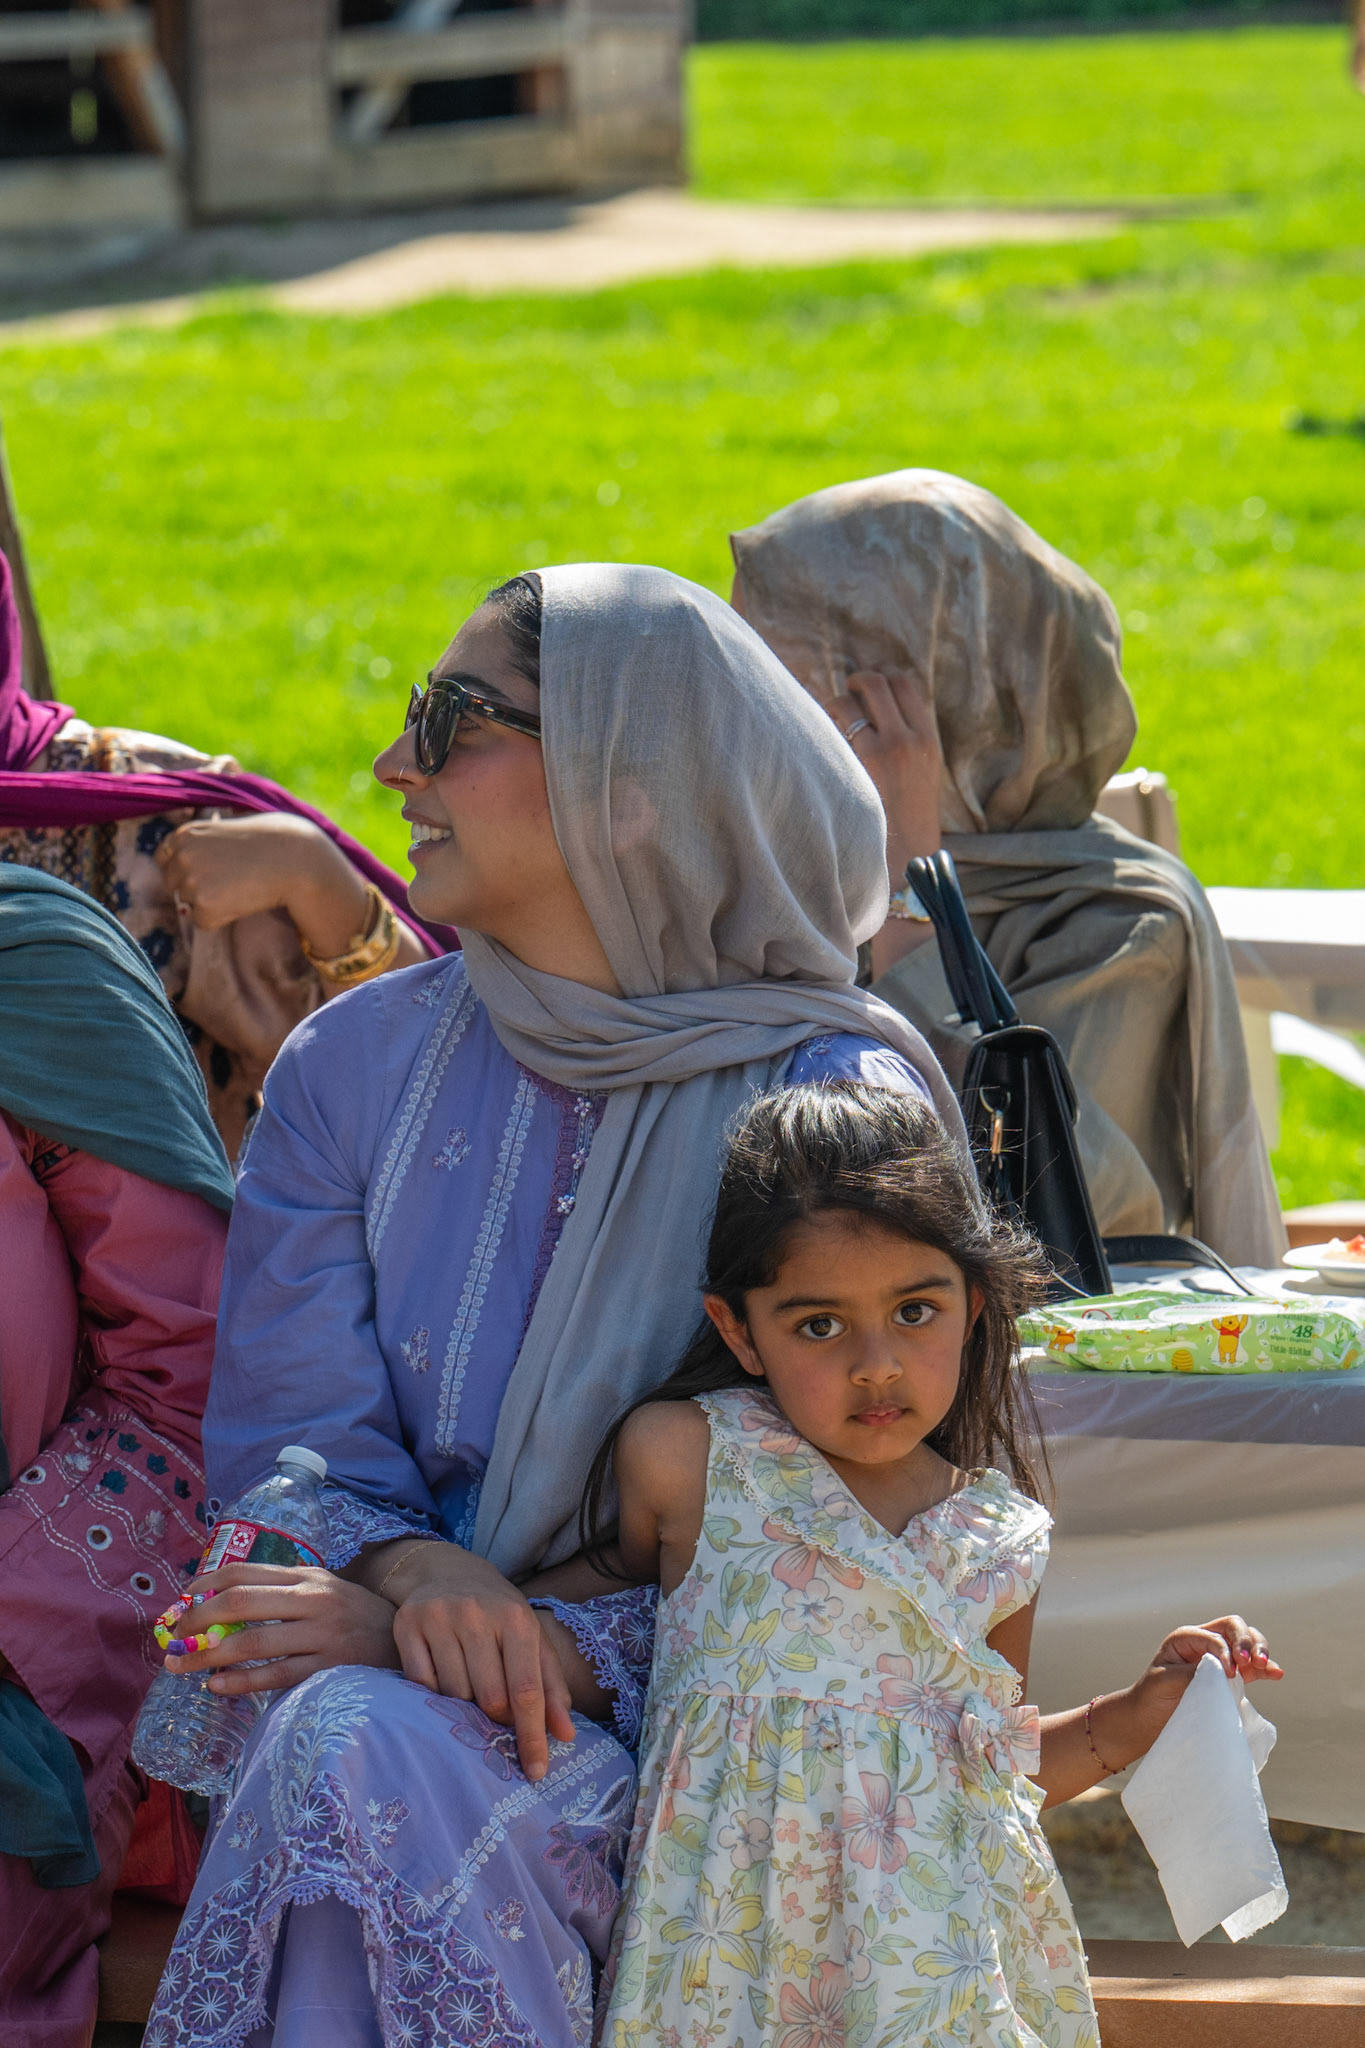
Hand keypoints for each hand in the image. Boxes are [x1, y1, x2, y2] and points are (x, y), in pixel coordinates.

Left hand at [156, 813, 369, 948]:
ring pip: (187, 904)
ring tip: (240, 887)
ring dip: (210, 902)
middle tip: (230, 881)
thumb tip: (193, 869)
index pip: (163, 858)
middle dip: (195, 888)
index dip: (183, 868)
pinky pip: (202, 922)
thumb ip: (204, 844)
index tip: (206, 870)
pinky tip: (242, 900)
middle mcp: (182, 855)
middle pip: (173, 885)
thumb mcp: (229, 828)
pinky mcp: (204, 904)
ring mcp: (191, 881)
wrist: (295, 858)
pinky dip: (220, 918)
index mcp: (185, 833)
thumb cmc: (270, 841)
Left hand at [160, 1562, 402, 1692]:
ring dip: (209, 1656)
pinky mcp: (329, 1668)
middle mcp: (313, 1599)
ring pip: (254, 1641)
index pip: (245, 1571)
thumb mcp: (322, 1591)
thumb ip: (282, 1593)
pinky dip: (242, 1681)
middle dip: (198, 1619)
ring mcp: (322, 1634)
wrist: (404, 1641)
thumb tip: (219, 1604)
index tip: (179, 1602)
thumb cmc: (352, 1617)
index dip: (205, 1586)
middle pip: (243, 1601)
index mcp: (307, 1576)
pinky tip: (217, 1686)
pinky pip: (276, 1675)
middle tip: (172, 1637)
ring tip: (181, 1666)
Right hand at [380, 1544, 576, 1781]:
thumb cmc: (498, 1615)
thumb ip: (551, 1687)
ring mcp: (440, 1618)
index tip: (536, 1772)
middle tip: (495, 1712)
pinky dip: (433, 1694)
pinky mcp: (408, 1625)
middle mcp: (477, 1615)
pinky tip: (441, 1677)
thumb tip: (565, 1735)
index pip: (527, 1689)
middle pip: (490, 1698)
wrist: (446, 1571)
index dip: (532, 1735)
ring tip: (469, 1685)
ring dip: (464, 1706)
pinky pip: (421, 1685)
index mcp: (516, 1619)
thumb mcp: (531, 1640)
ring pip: (454, 1695)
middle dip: (496, 1718)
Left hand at [826, 669, 943, 867]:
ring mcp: (879, 754)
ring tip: (828, 723)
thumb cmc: (910, 818)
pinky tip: (815, 741)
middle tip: (846, 695)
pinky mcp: (853, 770)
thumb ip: (909, 737)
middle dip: (855, 683)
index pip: (904, 682)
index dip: (883, 678)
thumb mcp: (924, 771)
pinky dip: (819, 728)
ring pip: (846, 702)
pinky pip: (829, 731)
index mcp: (927, 739)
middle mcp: (906, 740)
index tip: (869, 690)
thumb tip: (877, 705)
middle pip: (875, 682)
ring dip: (833, 705)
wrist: (907, 860)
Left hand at [1098, 1615, 1281, 1769]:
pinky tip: (1276, 1673)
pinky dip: (1265, 1668)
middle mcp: (1204, 1642)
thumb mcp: (1164, 1681)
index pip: (1214, 1636)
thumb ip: (1192, 1672)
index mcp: (1186, 1638)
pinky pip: (1252, 1667)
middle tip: (1251, 1662)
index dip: (1225, 1652)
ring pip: (1247, 1643)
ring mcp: (1221, 1658)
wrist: (1149, 1719)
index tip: (1228, 1673)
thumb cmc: (1152, 1696)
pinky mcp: (1230, 1676)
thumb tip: (1223, 1671)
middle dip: (1247, 1642)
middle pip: (1234, 1628)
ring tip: (1265, 1666)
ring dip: (1259, 1650)